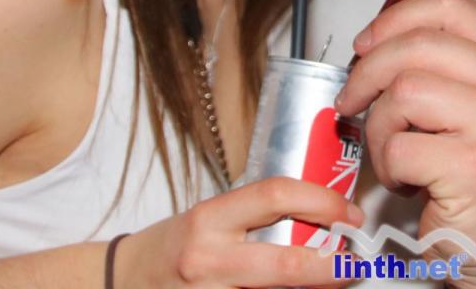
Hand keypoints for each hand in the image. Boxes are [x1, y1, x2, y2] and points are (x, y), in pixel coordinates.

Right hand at [114, 176, 362, 287]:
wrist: (121, 282)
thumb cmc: (172, 249)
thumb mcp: (210, 220)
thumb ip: (257, 218)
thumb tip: (319, 219)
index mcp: (210, 220)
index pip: (277, 195)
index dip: (323, 202)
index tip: (349, 214)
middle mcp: (208, 259)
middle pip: (287, 264)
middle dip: (332, 267)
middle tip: (354, 264)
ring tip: (327, 284)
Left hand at [336, 0, 475, 288]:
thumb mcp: (473, 107)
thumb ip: (440, 66)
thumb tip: (371, 41)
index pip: (449, 5)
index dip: (394, 20)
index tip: (366, 46)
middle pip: (418, 45)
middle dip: (367, 73)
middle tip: (351, 102)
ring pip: (404, 93)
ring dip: (380, 128)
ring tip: (394, 154)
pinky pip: (400, 146)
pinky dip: (387, 166)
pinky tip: (407, 181)